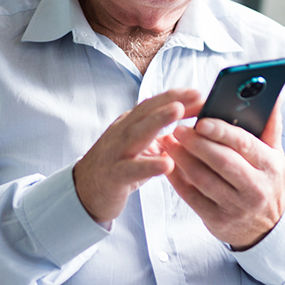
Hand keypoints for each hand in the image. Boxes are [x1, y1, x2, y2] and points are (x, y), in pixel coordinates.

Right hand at [74, 89, 203, 223]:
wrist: (85, 191)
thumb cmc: (119, 167)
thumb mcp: (140, 147)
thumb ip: (161, 135)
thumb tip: (193, 127)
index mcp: (129, 124)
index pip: (153, 105)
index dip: (176, 96)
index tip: (200, 92)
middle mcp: (122, 133)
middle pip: (146, 111)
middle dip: (171, 100)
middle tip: (196, 94)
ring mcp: (116, 152)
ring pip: (137, 132)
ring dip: (158, 120)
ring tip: (178, 111)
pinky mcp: (114, 175)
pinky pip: (131, 169)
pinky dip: (149, 165)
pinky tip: (167, 164)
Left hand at [164, 103, 284, 249]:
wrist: (267, 227)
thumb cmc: (266, 181)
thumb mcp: (275, 154)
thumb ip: (270, 124)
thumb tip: (271, 95)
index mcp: (269, 165)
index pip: (244, 144)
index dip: (221, 132)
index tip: (200, 121)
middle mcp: (255, 188)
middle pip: (221, 162)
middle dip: (197, 144)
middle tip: (177, 129)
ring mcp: (236, 206)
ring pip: (203, 179)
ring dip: (182, 159)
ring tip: (169, 142)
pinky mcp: (217, 220)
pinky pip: (192, 197)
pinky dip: (177, 179)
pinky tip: (168, 164)